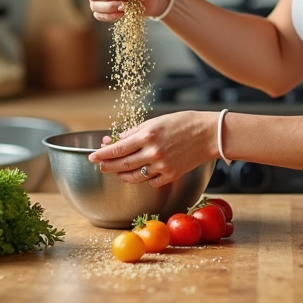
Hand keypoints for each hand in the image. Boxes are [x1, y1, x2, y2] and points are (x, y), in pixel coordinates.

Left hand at [88, 112, 215, 187]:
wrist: (209, 134)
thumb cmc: (184, 123)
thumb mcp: (156, 121)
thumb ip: (135, 132)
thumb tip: (117, 139)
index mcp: (147, 135)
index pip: (117, 148)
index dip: (102, 154)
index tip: (93, 156)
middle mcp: (152, 152)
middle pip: (122, 164)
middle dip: (108, 166)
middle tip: (100, 165)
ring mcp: (162, 166)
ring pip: (134, 176)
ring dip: (122, 175)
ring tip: (117, 171)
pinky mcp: (171, 175)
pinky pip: (151, 181)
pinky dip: (144, 178)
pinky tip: (142, 172)